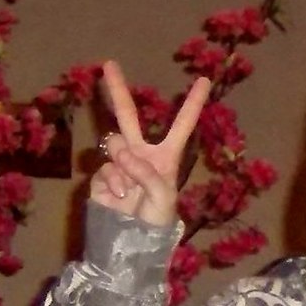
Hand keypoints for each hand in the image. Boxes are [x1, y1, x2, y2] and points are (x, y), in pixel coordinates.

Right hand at [89, 61, 210, 228]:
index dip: (192, 103)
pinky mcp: (101, 174)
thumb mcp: (163, 199)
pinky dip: (111, 182)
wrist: (130, 241)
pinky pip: (103, 167)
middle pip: (128, 116)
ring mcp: (119, 162)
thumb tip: (123, 156)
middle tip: (108, 64)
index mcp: (166, 157)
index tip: (204, 80)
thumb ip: (146, 174)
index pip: (181, 125)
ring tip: (129, 188)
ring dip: (121, 165)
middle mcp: (141, 154)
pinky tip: (118, 197)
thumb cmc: (157, 221)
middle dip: (117, 90)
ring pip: (113, 144)